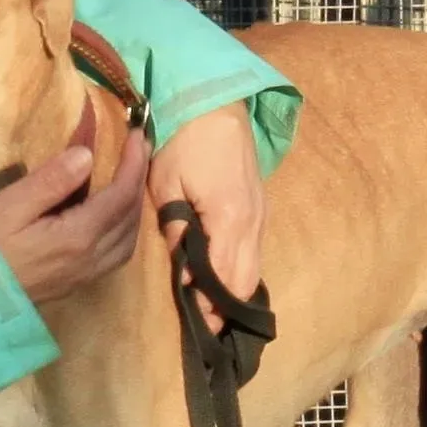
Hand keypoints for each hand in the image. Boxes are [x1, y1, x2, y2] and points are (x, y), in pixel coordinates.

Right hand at [0, 128, 153, 310]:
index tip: (137, 135)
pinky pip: (118, 254)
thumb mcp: (10, 206)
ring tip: (130, 180)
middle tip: (139, 150)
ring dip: (135, 207)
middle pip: (131, 216)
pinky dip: (126, 230)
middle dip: (139, 180)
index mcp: (80, 235)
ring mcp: (87, 274)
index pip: (121, 194)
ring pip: (130, 238)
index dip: (134, 163)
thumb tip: (88, 155)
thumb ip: (51, 181)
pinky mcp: (78, 283)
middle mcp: (93, 257)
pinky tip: (115, 220)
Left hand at [146, 113, 269, 336]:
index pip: (224, 278)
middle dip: (227, 306)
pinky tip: (222, 276)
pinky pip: (254, 249)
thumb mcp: (165, 185)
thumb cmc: (183, 140)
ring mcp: (261, 213)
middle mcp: (253, 222)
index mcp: (230, 219)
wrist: (215, 101)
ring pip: (254, 266)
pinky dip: (240, 269)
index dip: (212, 305)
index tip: (198, 324)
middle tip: (206, 325)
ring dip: (235, 289)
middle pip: (246, 280)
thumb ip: (176, 229)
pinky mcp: (260, 204)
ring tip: (213, 307)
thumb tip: (184, 269)